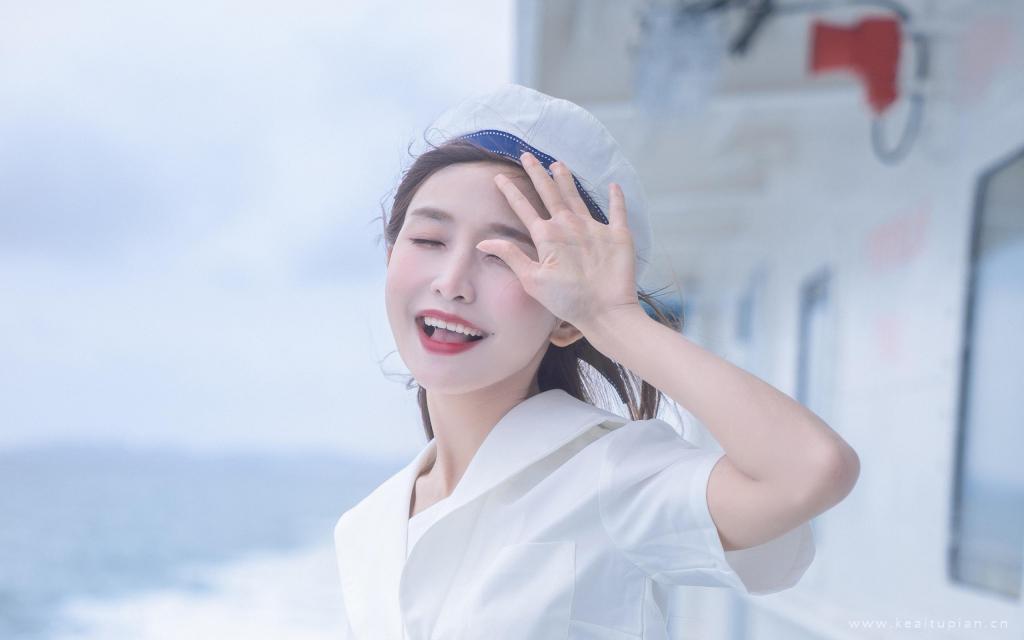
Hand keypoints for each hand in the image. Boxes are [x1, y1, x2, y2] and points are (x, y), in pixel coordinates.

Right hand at [476, 151, 641, 332]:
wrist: (606, 310)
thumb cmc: (567, 300)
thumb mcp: (532, 281)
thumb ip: (510, 256)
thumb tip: (484, 241)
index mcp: (547, 235)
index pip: (523, 207)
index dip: (510, 191)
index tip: (500, 177)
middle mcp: (569, 224)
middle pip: (550, 192)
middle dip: (537, 173)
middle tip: (527, 156)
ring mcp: (594, 227)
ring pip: (577, 196)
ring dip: (566, 179)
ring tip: (558, 163)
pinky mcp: (617, 234)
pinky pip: (617, 210)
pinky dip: (616, 197)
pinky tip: (614, 185)